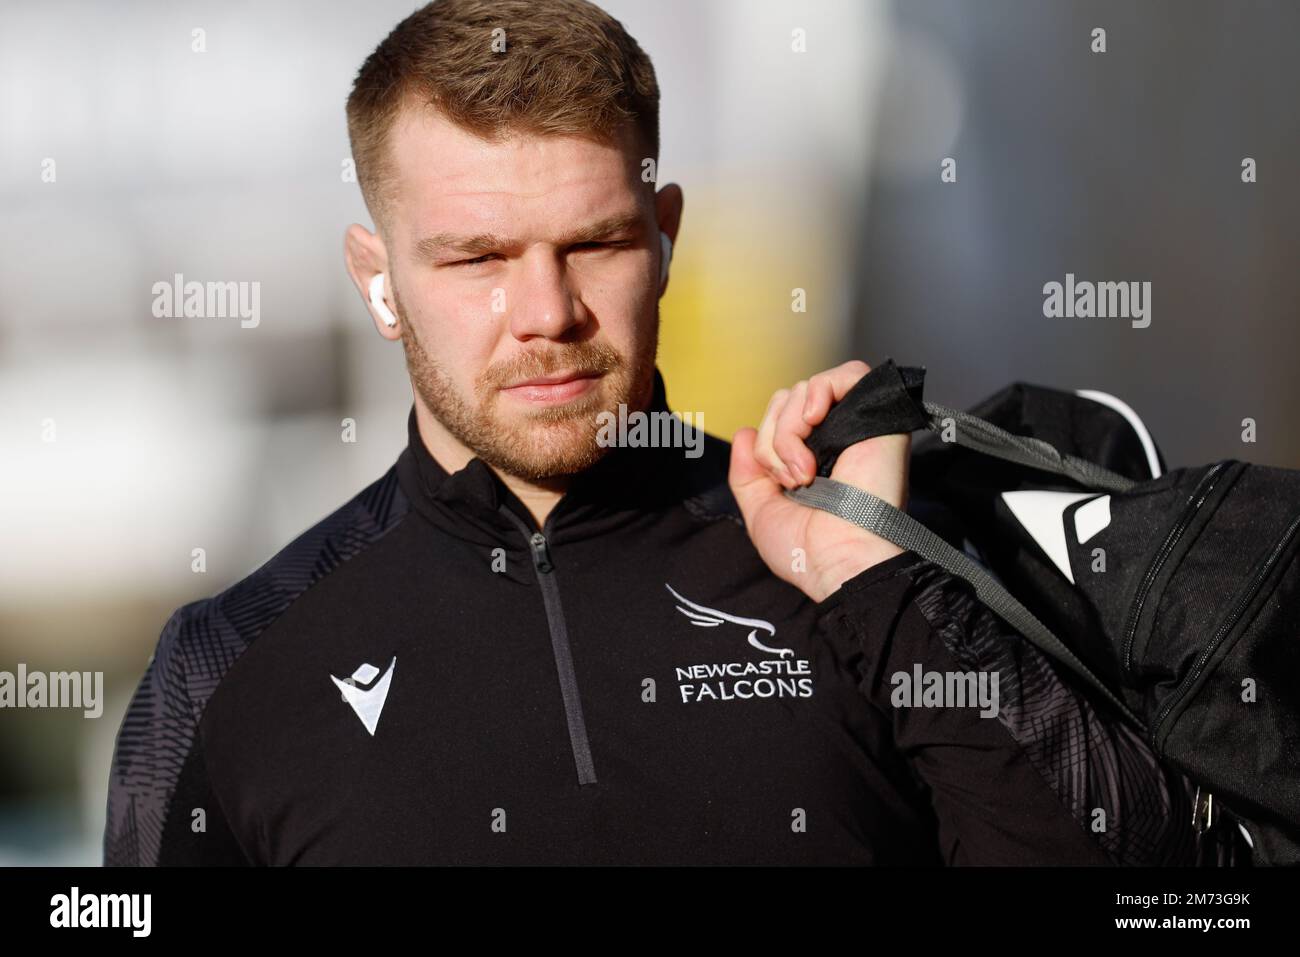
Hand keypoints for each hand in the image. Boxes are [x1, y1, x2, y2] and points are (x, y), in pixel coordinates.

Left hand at [728, 360, 909, 602]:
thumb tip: (744, 431)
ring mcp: (859, 426)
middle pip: (786, 400)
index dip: (766, 442)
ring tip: (805, 471)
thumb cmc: (808, 550)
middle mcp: (838, 440)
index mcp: (815, 459)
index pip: (780, 418)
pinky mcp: (880, 415)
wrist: (843, 560)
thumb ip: (747, 472)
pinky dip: (819, 391)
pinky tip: (814, 420)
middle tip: (792, 479)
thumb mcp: (761, 511)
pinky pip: (848, 373)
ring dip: (789, 430)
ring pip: (805, 390)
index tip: (775, 480)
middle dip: (773, 438)